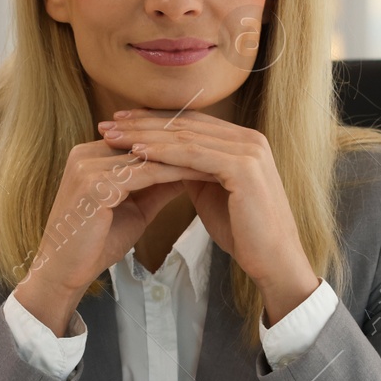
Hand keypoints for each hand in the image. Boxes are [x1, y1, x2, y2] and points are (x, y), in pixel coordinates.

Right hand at [16, 139, 213, 335]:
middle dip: (186, 144)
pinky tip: (200, 176)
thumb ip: (155, 185)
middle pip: (146, 139)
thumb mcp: (133, 208)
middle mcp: (85, 152)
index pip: (142, 137)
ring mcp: (87, 166)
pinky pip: (144, 173)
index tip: (214, 146)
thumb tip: (186, 171)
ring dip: (186, 157)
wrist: (63, 272)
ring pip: (148, 154)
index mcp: (91, 153)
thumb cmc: (95, 243)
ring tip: (219, 160)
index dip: (179, 141)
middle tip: (224, 147)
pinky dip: (174, 174)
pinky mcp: (93, 184)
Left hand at [96, 108, 319, 323]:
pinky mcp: (243, 167)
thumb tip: (163, 157)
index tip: (120, 122)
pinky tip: (136, 152)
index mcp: (244, 141)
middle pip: (186, 124)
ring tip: (113, 137)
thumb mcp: (211, 192)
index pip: (191, 122)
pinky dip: (162, 152)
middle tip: (107, 123)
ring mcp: (248, 150)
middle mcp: (249, 138)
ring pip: (186, 136)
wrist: (273, 260)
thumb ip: (192, 169)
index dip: (154, 120)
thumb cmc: (243, 232)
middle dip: (143, 123)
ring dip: (145, 135)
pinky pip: (193, 154)